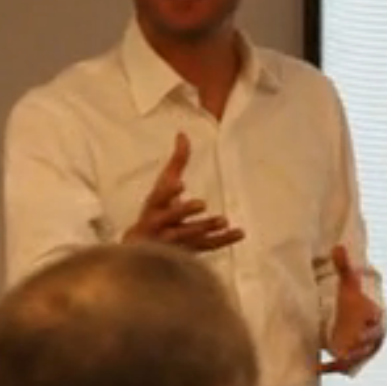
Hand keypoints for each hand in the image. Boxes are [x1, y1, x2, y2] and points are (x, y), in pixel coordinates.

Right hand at [122, 132, 243, 251]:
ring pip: (187, 236)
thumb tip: (183, 134)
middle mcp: (160, 224)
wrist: (146, 247)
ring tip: (223, 220)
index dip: (168, 192)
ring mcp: (174, 241)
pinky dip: (223, 240)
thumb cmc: (158, 209)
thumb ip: (177, 162)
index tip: (179, 184)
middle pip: (170, 218)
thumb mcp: (165, 185)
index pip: (158, 198)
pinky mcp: (189, 251)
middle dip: (184, 211)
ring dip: (204, 228)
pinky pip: (207, 247)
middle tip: (201, 203)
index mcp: (153, 206)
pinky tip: (240, 233)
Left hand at [322, 244, 384, 373]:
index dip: (371, 317)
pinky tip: (317, 367)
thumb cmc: (353, 303)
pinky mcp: (351, 360)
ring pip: (358, 354)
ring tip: (336, 354)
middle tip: (347, 340)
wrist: (354, 323)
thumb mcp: (348, 285)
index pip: (376, 316)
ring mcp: (362, 349)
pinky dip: (333, 368)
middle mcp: (372, 334)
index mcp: (375, 315)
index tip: (363, 315)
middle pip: (368, 339)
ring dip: (348, 356)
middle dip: (360, 341)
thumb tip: (337, 246)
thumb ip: (344, 267)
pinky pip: (345, 366)